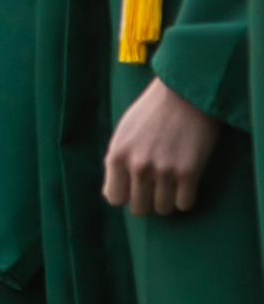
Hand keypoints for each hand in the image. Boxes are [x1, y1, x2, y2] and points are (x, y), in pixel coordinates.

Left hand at [104, 77, 222, 214]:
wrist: (184, 94)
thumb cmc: (152, 112)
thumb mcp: (124, 134)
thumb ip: (118, 162)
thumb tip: (114, 194)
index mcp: (117, 155)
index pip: (114, 198)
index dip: (126, 195)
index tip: (135, 188)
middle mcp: (137, 166)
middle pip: (139, 208)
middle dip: (148, 201)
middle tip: (157, 187)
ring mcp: (164, 171)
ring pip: (163, 209)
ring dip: (168, 200)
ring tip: (172, 184)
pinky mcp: (189, 173)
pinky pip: (185, 205)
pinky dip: (186, 198)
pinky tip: (187, 182)